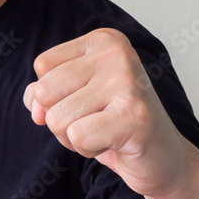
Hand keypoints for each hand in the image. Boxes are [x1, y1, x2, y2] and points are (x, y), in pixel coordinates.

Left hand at [21, 27, 193, 198]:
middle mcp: (117, 53)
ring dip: (73, 137)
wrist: (163, 159)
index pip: (42, 66)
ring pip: (57, 118)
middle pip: (45, 91)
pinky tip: (114, 144)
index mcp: (104, 39)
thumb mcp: (74, 96)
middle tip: (95, 122)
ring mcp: (128, 83)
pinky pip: (77, 137)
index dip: (53, 95)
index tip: (87, 101)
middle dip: (60, 119)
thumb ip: (43, 93)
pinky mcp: (134, 117)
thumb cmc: (113, 124)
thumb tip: (35, 107)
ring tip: (105, 132)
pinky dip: (87, 150)